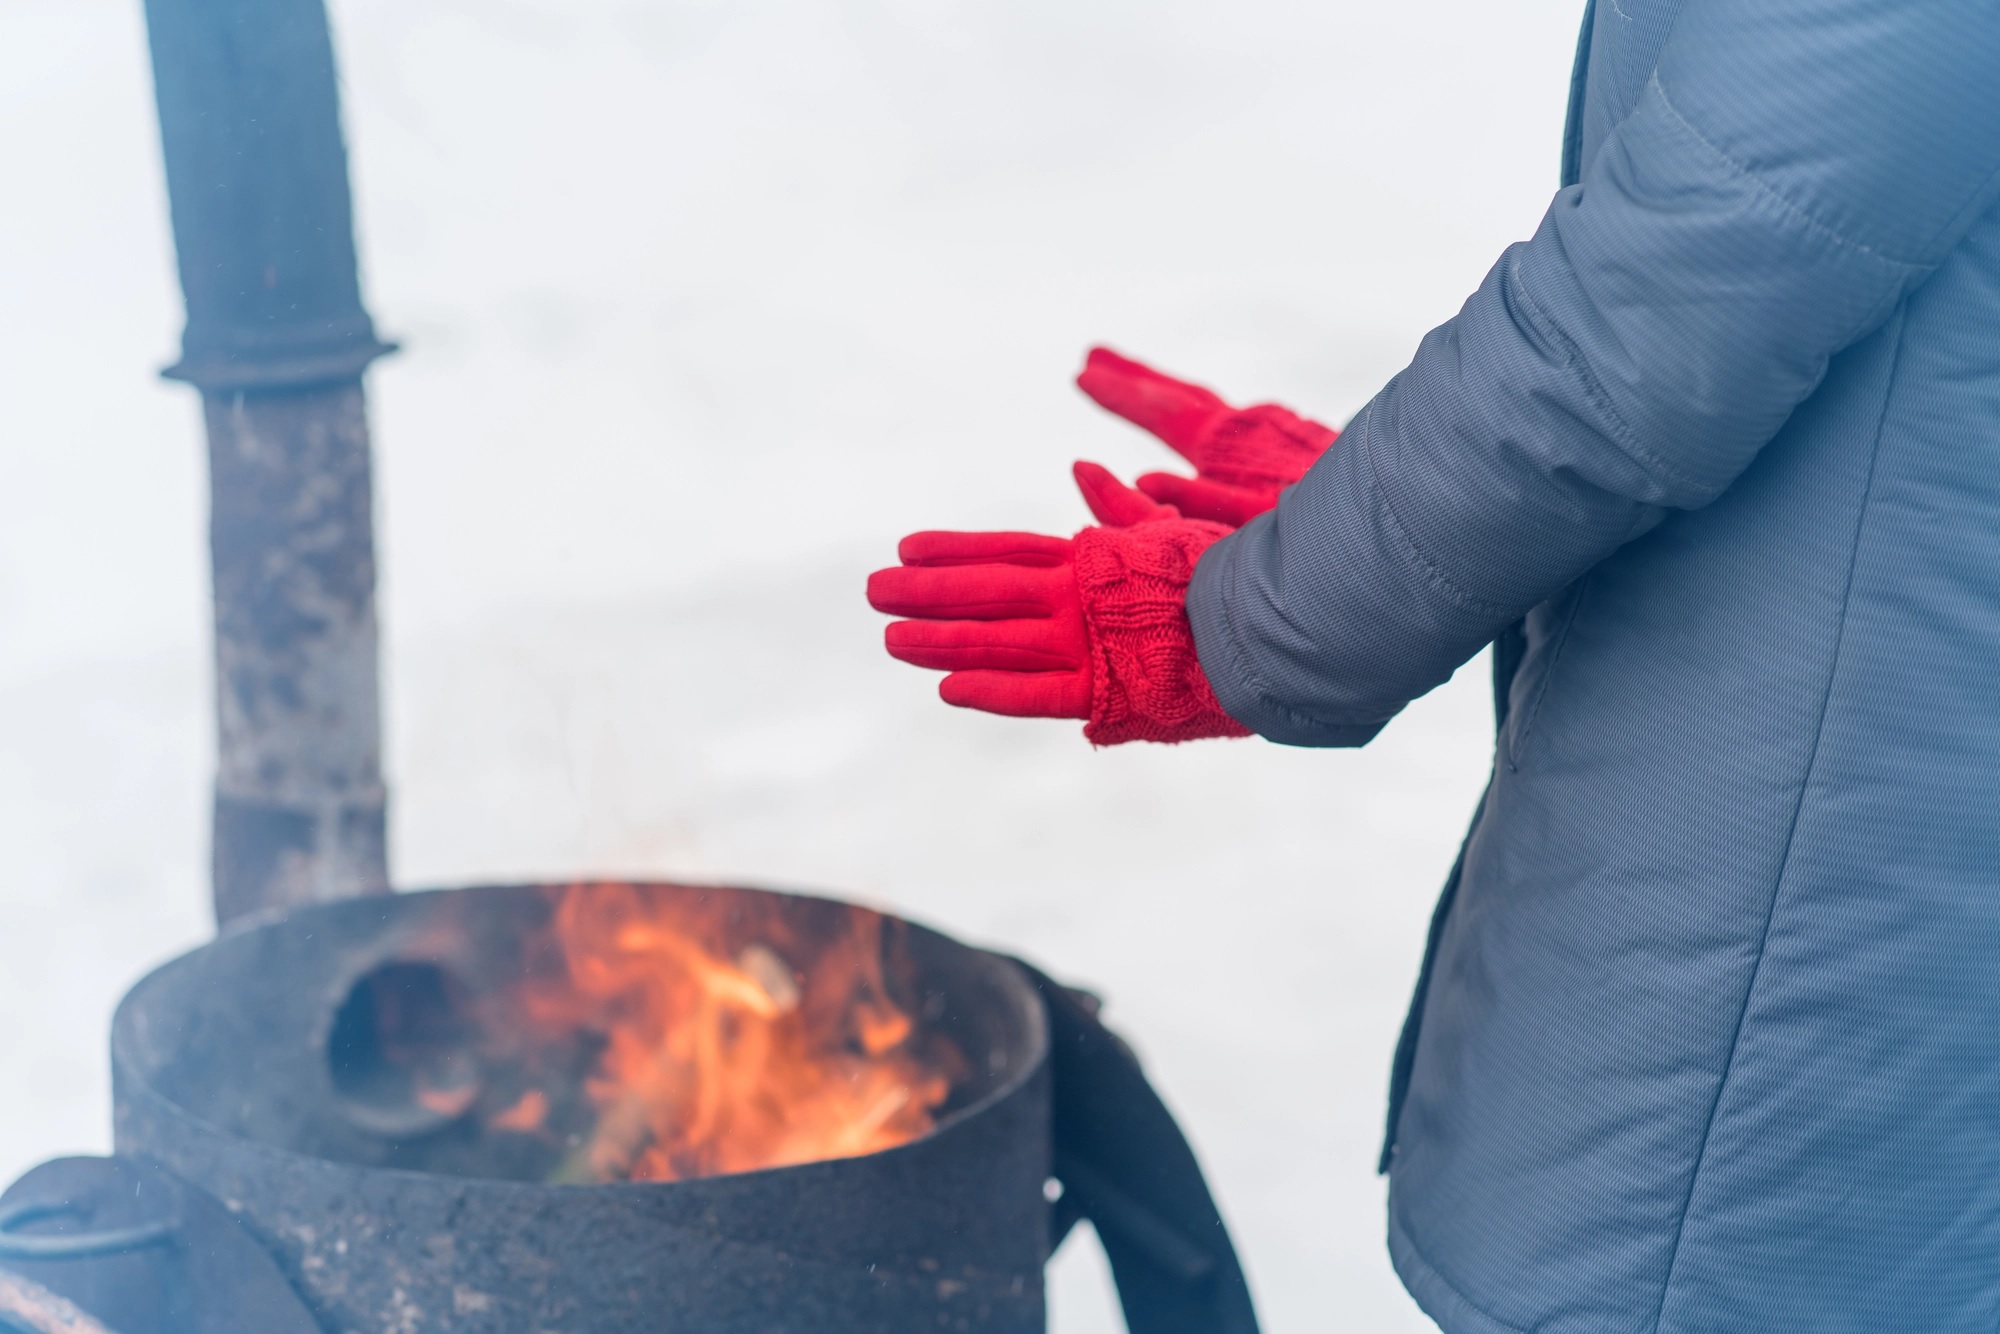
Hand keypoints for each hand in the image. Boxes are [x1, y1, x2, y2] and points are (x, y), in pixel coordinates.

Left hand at [867, 522, 1251, 744]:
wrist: (1278, 622)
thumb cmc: (1232, 576)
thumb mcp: (1175, 530)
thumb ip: (1123, 509)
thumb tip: (1083, 467)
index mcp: (1093, 559)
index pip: (1006, 551)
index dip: (954, 550)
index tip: (905, 548)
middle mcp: (1078, 597)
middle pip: (985, 590)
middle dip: (925, 591)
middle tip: (871, 590)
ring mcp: (1088, 642)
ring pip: (996, 639)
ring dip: (939, 638)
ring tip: (889, 639)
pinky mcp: (1107, 690)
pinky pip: (1038, 693)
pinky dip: (992, 690)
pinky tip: (946, 689)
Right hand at [1072, 347, 1338, 527]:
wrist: (1403, 526)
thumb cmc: (1330, 541)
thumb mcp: (1252, 532)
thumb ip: (1194, 507)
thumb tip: (1141, 482)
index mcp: (1232, 446)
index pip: (1163, 410)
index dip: (1120, 393)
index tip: (1080, 372)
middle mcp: (1254, 431)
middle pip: (1183, 396)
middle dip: (1137, 378)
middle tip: (1096, 356)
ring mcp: (1278, 439)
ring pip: (1213, 408)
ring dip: (1173, 397)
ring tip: (1145, 390)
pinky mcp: (1300, 455)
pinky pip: (1239, 428)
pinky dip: (1212, 421)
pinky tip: (1215, 434)